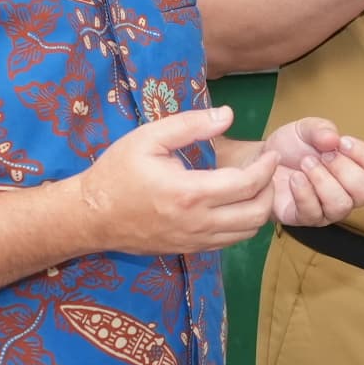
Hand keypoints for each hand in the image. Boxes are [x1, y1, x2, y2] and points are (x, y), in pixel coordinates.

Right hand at [70, 106, 281, 254]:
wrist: (92, 215)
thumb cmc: (118, 171)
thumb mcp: (149, 137)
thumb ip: (190, 125)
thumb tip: (228, 115)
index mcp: (189, 192)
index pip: (246, 184)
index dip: (266, 169)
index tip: (271, 154)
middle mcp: (197, 222)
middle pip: (256, 214)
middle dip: (270, 190)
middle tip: (267, 171)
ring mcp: (194, 241)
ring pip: (247, 233)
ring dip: (259, 210)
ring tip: (256, 187)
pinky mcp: (189, 249)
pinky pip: (229, 242)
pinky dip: (242, 224)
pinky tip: (236, 204)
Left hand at [240, 118, 363, 226]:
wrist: (260, 160)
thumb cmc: (292, 147)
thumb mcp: (306, 128)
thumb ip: (321, 129)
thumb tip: (333, 139)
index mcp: (357, 168)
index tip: (343, 142)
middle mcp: (348, 192)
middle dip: (344, 169)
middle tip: (323, 155)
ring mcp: (328, 209)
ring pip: (342, 205)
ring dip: (322, 180)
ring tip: (305, 164)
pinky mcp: (305, 218)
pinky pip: (313, 213)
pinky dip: (304, 192)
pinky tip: (294, 178)